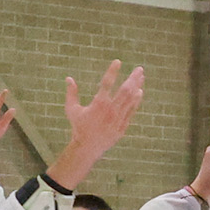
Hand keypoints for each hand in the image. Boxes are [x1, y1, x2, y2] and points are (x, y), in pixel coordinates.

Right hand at [45, 61, 146, 189]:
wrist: (87, 148)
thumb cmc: (78, 127)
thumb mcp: (72, 110)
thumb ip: (71, 94)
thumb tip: (68, 78)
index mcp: (98, 104)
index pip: (106, 83)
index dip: (112, 71)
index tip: (118, 61)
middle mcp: (110, 110)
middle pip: (125, 90)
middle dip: (133, 78)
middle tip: (139, 68)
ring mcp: (118, 118)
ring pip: (131, 99)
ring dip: (137, 86)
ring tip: (141, 76)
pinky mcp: (122, 126)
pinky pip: (132, 111)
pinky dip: (136, 100)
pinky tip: (140, 92)